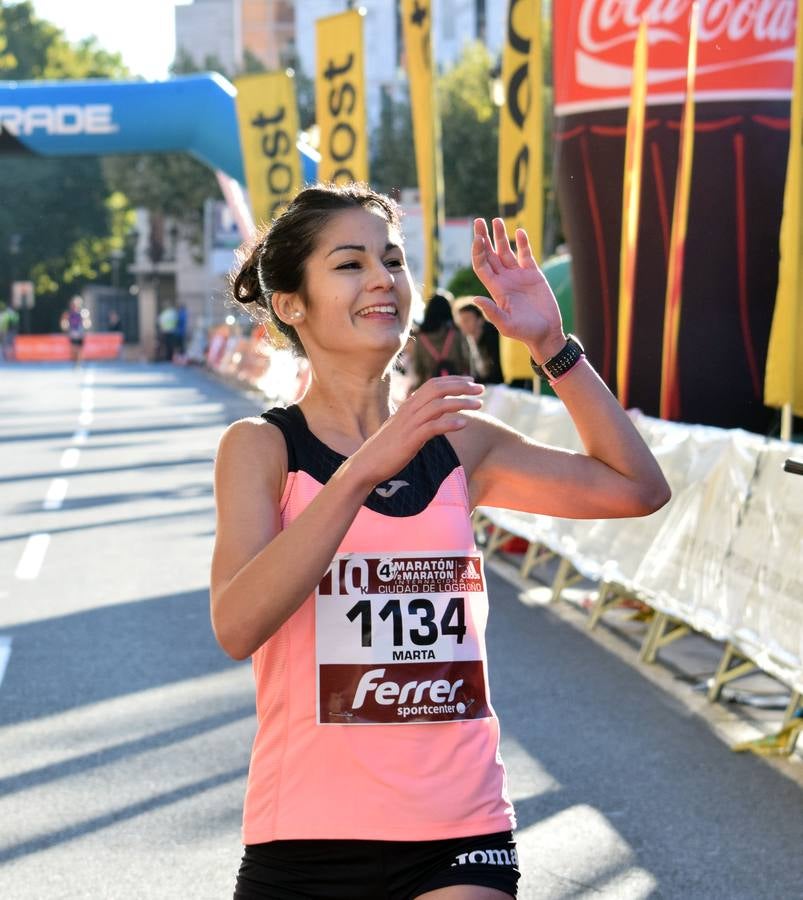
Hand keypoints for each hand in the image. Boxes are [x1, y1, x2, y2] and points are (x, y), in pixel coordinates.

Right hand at [350, 376, 482, 486]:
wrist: (365, 465)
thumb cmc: (385, 450)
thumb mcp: (402, 429)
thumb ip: (418, 420)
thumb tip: (435, 417)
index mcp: (407, 406)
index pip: (433, 384)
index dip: (453, 380)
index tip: (471, 380)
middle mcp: (409, 411)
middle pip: (437, 389)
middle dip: (461, 386)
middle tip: (481, 388)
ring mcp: (409, 424)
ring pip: (439, 405)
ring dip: (461, 403)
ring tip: (479, 405)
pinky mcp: (410, 440)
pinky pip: (433, 427)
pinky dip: (450, 423)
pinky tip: (464, 424)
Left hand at [471, 218, 564, 361]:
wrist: (546, 333)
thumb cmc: (525, 332)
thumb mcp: (506, 325)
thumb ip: (492, 312)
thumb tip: (475, 298)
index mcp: (496, 290)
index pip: (482, 266)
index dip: (478, 252)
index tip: (477, 238)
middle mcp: (505, 280)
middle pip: (490, 254)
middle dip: (484, 237)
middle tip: (478, 221)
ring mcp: (518, 276)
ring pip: (506, 251)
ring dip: (501, 236)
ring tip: (496, 220)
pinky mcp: (534, 274)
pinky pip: (526, 255)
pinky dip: (523, 243)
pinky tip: (519, 232)